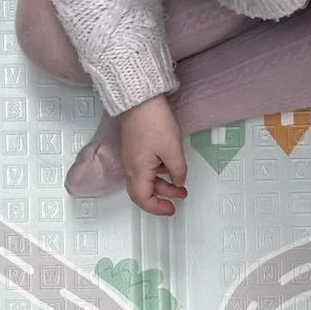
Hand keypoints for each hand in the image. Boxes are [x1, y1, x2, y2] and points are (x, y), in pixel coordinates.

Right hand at [118, 95, 187, 216]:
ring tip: (180, 184)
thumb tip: (179, 182)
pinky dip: (157, 174)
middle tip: (179, 198)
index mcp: (138, 171)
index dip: (158, 208)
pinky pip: (144, 169)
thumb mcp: (173, 149)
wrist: (140, 100)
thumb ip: (178, 170)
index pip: (144, 199)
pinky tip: (170, 168)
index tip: (171, 209)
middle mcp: (130, 167)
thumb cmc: (153, 121)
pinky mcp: (134, 149)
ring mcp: (131, 158)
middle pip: (143, 192)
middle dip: (162, 198)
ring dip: (162, 185)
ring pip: (145, 180)